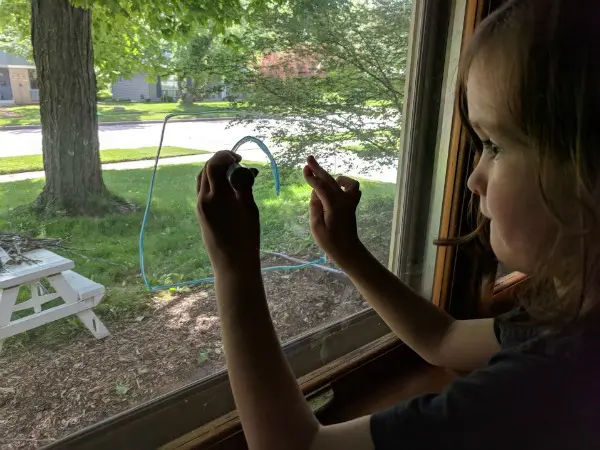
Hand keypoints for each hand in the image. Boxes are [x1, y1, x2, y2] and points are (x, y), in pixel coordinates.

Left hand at [196, 151, 260, 271]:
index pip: (214, 164)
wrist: (232, 263)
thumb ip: (244, 186)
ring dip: (214, 171)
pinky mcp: (200, 213)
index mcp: (216, 196)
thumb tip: (245, 170)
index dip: (226, 156)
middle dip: (220, 161)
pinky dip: (212, 182)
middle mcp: (203, 199)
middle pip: (206, 169)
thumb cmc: (246, 237)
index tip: (240, 158)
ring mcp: (199, 206)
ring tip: (231, 173)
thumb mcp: (249, 208)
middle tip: (237, 163)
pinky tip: (225, 187)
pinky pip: (202, 190)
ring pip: (202, 179)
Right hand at [303, 155, 363, 266]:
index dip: (312, 177)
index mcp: (334, 205)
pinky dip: (344, 184)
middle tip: (309, 159)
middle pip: (330, 180)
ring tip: (321, 178)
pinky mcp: (352, 204)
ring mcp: (350, 201)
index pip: (321, 187)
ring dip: (332, 177)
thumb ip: (315, 206)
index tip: (304, 168)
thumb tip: (315, 192)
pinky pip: (352, 188)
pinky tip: (336, 187)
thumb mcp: (316, 225)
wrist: (347, 249)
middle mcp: (344, 200)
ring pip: (344, 182)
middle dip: (318, 169)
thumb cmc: (329, 241)